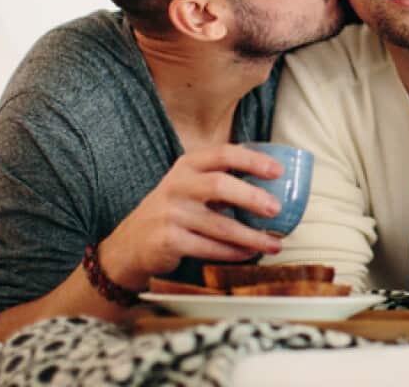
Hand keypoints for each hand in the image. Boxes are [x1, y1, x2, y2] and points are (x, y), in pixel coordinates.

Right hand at [100, 145, 285, 288]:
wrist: (131, 244)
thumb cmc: (173, 212)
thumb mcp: (189, 187)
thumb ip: (220, 180)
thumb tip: (272, 186)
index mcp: (187, 166)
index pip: (223, 154)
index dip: (252, 160)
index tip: (278, 171)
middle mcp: (177, 186)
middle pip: (220, 185)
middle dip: (252, 197)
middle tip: (277, 209)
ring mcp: (171, 214)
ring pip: (219, 225)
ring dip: (251, 236)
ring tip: (273, 244)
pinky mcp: (168, 241)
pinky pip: (209, 248)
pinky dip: (233, 253)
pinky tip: (248, 255)